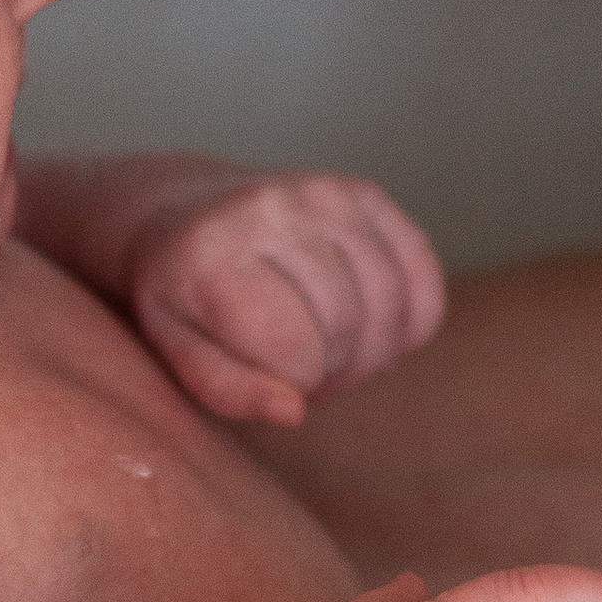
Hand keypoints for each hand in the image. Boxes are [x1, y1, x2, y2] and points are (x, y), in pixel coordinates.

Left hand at [127, 160, 444, 423]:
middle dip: (331, 369)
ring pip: (391, 305)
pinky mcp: (365, 193)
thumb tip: (292, 409)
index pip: (294, 351)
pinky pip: (424, 279)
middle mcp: (273, 209)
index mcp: (213, 254)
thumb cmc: (182, 299)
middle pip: (347, 325)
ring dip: (369, 350)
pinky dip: (410, 321)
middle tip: (300, 367)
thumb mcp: (177, 351)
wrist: (180, 217)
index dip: (292, 384)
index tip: (266, 374)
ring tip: (327, 349)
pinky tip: (368, 325)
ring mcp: (325, 193)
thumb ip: (227, 390)